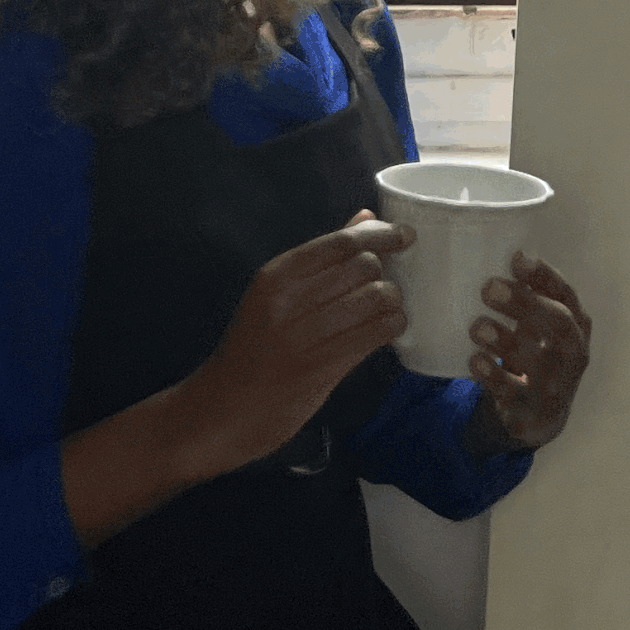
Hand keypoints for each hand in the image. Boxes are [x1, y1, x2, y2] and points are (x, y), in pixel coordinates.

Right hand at [176, 213, 413, 480]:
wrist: (222, 410)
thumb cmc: (253, 348)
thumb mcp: (275, 295)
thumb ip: (322, 258)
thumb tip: (366, 219)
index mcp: (276, 275)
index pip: (340, 242)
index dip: (381, 235)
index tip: (406, 235)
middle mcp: (289, 301)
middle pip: (363, 267)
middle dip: (386, 273)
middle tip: (387, 286)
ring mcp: (305, 336)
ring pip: (375, 298)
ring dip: (393, 302)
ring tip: (389, 310)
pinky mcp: (321, 368)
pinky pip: (374, 335)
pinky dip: (391, 327)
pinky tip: (388, 330)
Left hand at [466, 252, 592, 452]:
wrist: (539, 419)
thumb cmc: (536, 357)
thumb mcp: (540, 327)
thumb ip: (531, 296)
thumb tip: (512, 255)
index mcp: (577, 326)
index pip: (567, 296)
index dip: (544, 276)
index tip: (516, 260)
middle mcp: (573, 355)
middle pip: (557, 324)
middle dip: (524, 303)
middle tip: (488, 288)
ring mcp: (557, 386)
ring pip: (538, 360)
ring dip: (505, 339)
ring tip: (477, 326)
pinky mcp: (534, 413)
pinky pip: (515, 394)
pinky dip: (494, 376)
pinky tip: (476, 361)